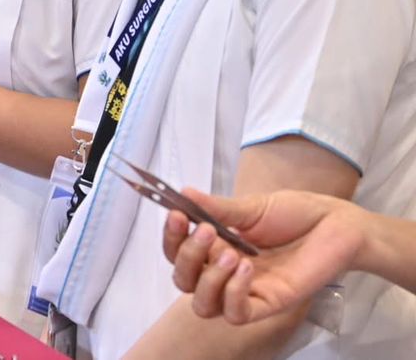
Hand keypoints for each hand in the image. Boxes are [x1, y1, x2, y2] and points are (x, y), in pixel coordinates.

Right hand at [161, 188, 364, 324]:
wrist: (336, 224)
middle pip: (184, 280)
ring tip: (232, 255)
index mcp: (215, 246)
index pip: (177, 251)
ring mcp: (246, 289)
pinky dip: (233, 294)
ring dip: (208, 280)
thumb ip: (217, 208)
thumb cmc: (295, 214)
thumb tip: (182, 192)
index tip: (177, 214)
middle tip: (206, 230)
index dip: (171, 237)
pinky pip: (237, 314)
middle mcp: (224, 270)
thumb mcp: (251, 207)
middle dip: (186, 256)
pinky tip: (246, 268)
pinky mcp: (270, 303)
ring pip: (204, 305)